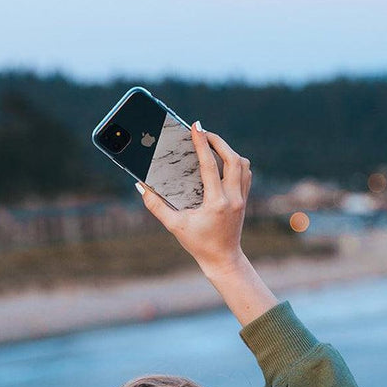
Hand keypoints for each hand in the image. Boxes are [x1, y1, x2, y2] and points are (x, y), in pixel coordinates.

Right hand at [136, 121, 251, 277]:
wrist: (223, 259)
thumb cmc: (198, 244)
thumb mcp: (174, 226)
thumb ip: (155, 206)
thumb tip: (141, 187)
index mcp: (216, 203)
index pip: (210, 166)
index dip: (202, 143)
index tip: (196, 126)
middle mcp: (233, 198)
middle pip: (233, 159)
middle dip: (218, 141)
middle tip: (203, 132)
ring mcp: (242, 198)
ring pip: (243, 164)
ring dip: (228, 150)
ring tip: (212, 143)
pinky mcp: (244, 199)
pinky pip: (245, 173)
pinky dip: (235, 161)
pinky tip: (223, 159)